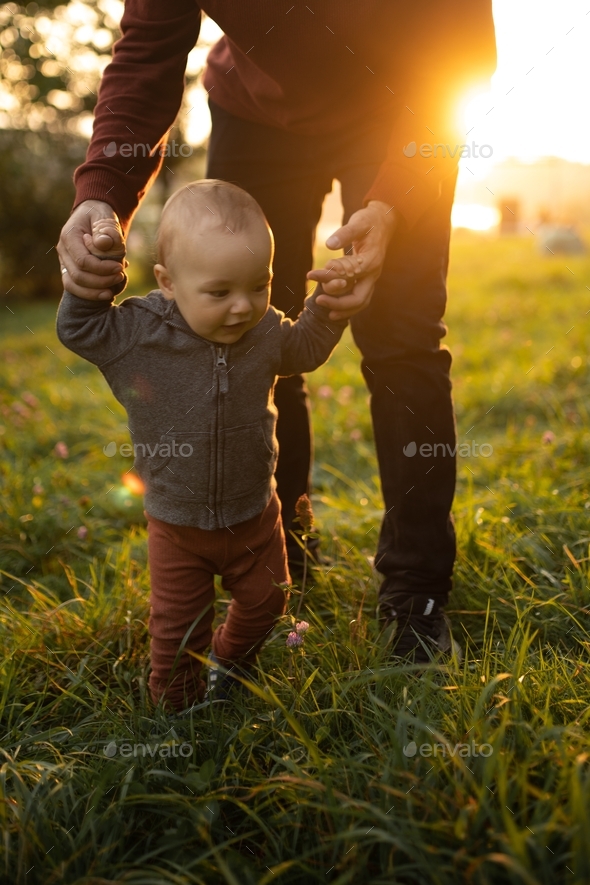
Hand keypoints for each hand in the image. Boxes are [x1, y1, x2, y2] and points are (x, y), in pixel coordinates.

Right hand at [57, 200, 127, 299]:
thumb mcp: (106, 217)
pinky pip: (75, 289)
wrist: (93, 217)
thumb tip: (103, 244)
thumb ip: (107, 230)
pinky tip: (108, 292)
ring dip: (95, 292)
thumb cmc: (101, 216)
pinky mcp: (69, 271)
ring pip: (73, 286)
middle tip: (120, 276)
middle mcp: (63, 250)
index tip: (120, 267)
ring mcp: (64, 262)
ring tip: (113, 289)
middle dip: (101, 281)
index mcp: (69, 235)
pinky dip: (91, 294)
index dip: (102, 268)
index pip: (83, 261)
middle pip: (78, 276)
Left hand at [307, 200, 396, 319]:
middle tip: (318, 300)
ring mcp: (371, 278)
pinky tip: (334, 310)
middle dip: (339, 303)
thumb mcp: (358, 223)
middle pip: (359, 298)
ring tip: (328, 313)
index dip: (329, 277)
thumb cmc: (369, 221)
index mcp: (371, 260)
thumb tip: (329, 244)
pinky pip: (359, 298)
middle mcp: (373, 273)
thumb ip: (345, 233)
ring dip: (344, 309)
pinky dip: (348, 307)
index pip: (349, 275)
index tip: (311, 275)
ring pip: (361, 302)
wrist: (383, 223)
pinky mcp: (367, 280)